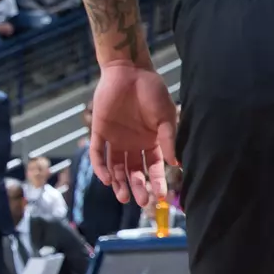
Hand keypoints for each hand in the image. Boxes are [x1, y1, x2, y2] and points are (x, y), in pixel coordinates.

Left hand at [88, 61, 176, 205]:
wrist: (129, 72)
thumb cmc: (152, 91)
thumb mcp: (165, 117)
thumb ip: (168, 139)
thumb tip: (177, 163)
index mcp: (151, 142)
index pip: (154, 168)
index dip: (157, 182)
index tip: (160, 196)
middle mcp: (132, 144)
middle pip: (134, 172)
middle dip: (138, 187)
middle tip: (141, 201)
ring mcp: (115, 139)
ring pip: (115, 167)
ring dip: (118, 183)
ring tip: (123, 196)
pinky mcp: (99, 132)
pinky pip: (97, 153)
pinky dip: (100, 167)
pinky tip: (106, 179)